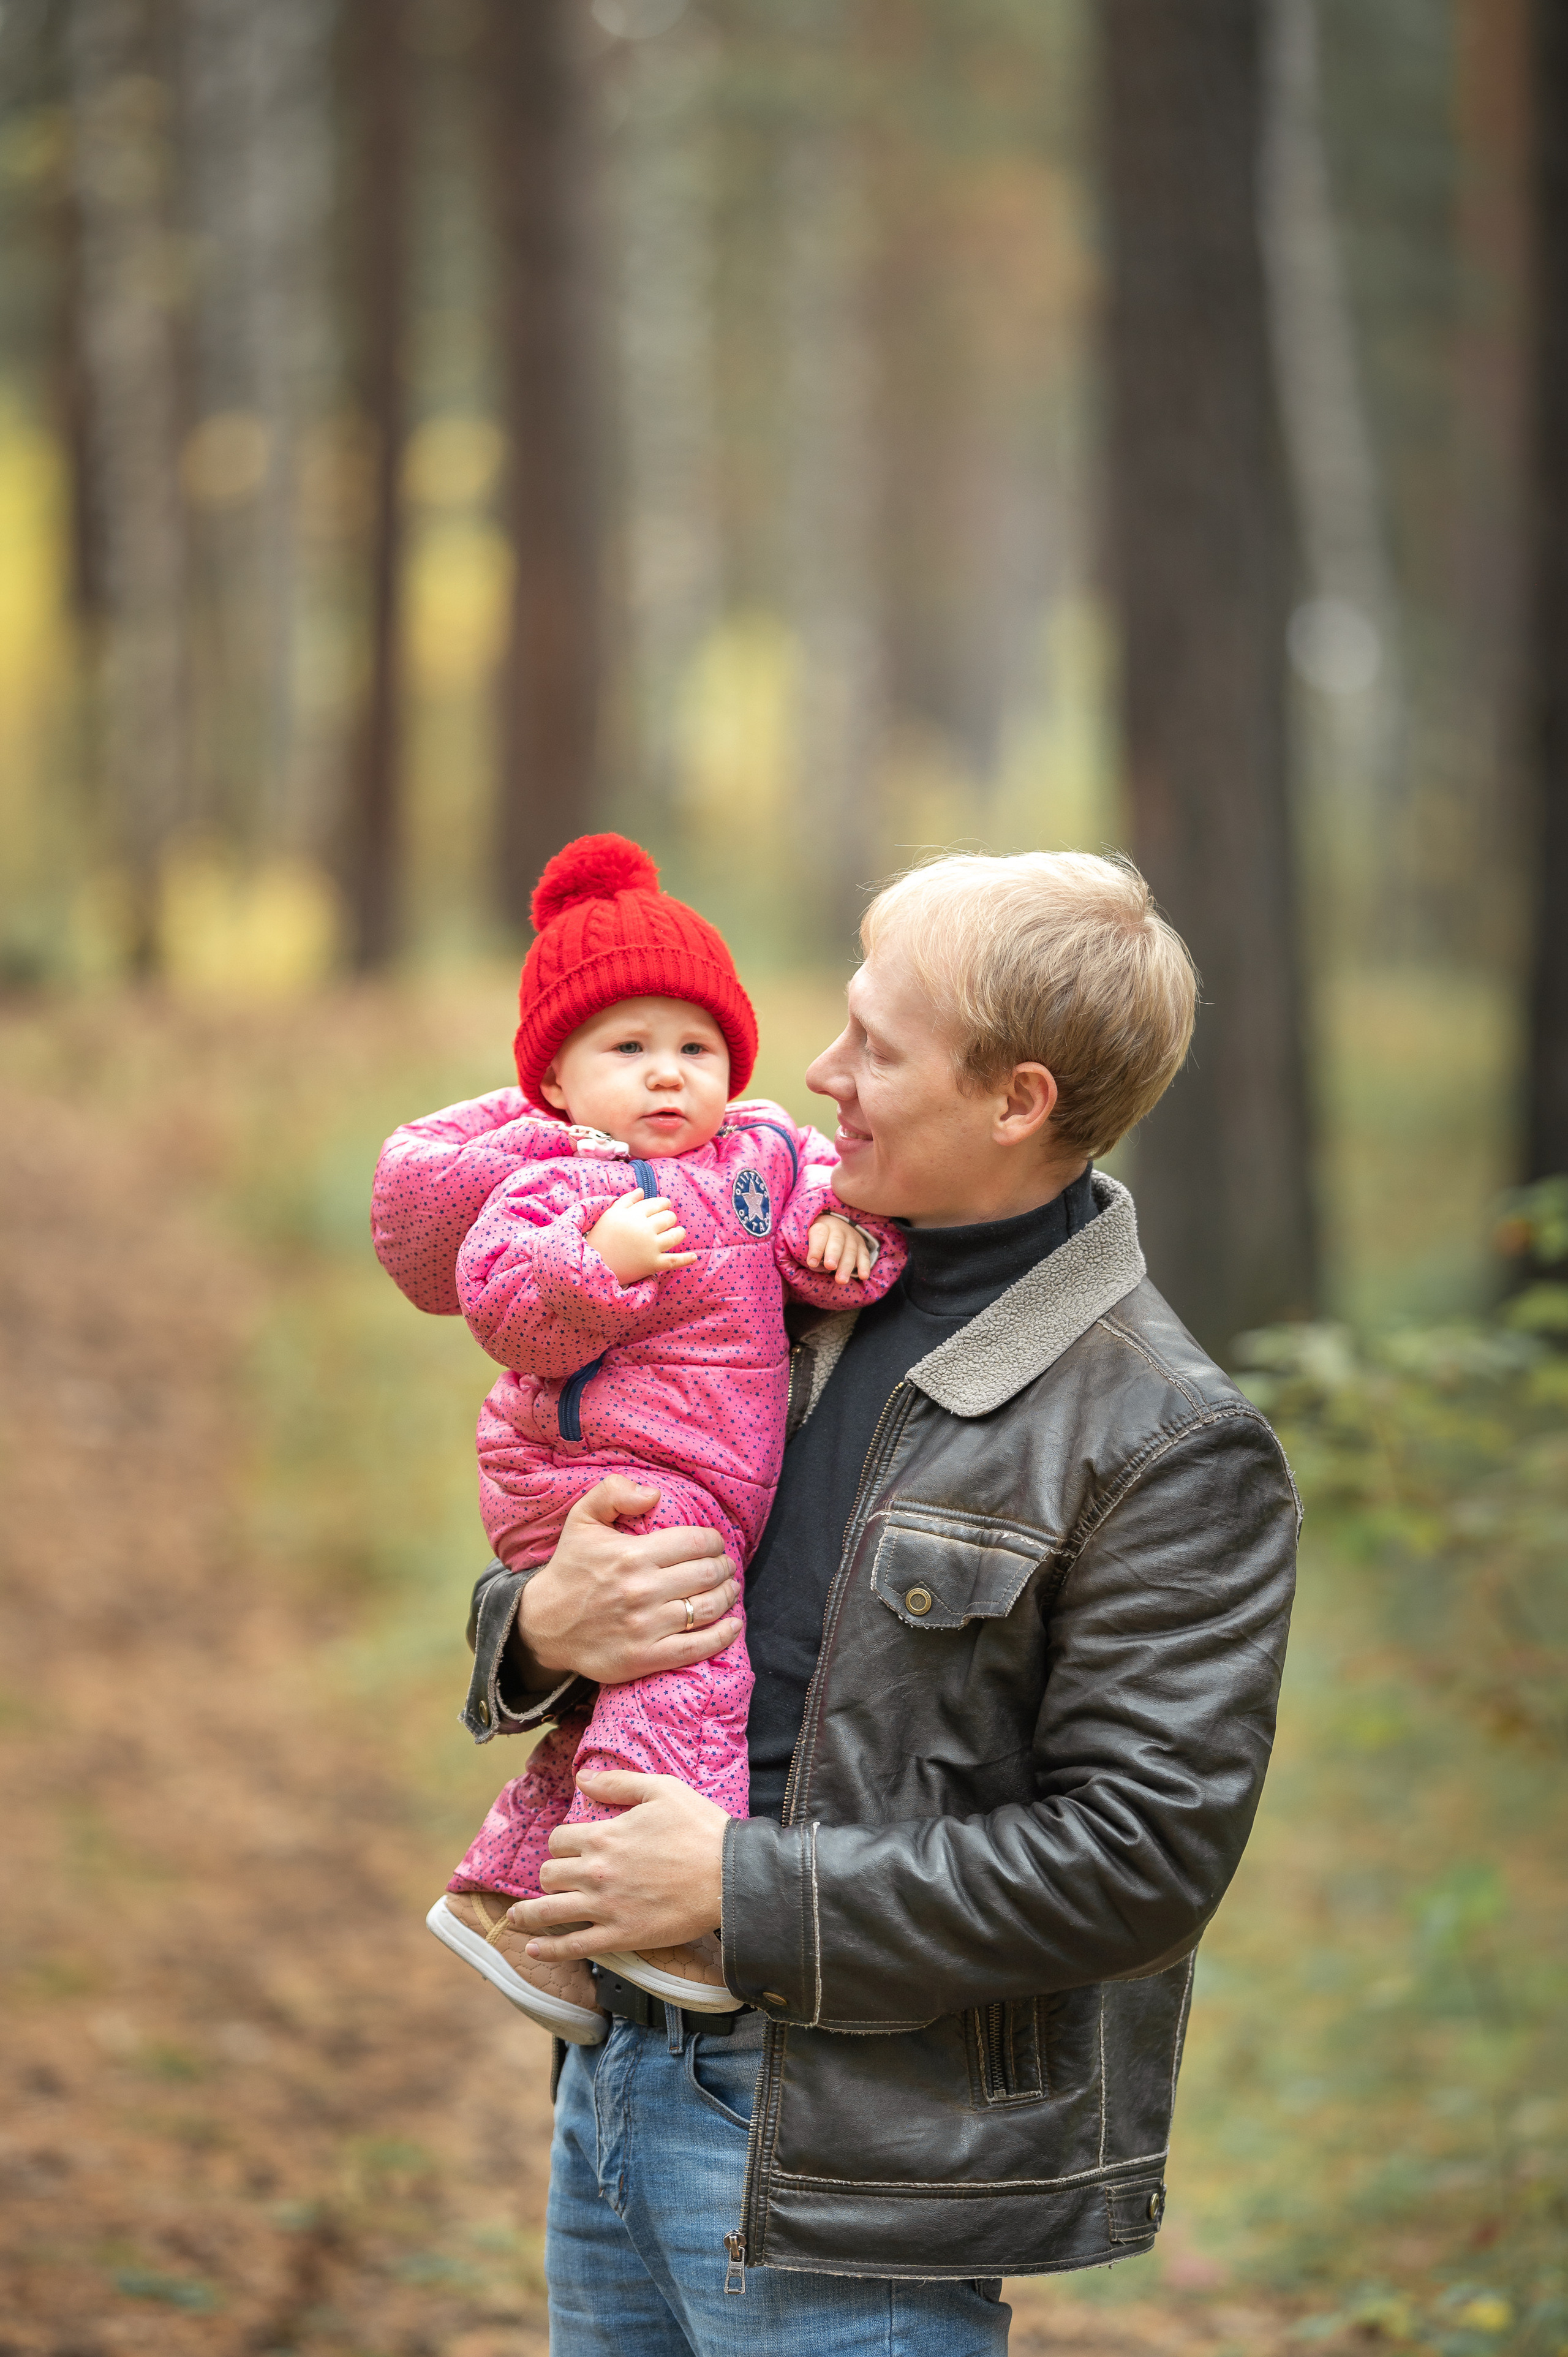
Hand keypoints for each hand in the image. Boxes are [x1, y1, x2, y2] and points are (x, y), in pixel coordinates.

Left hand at [509, 1771, 727, 1959]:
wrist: (730, 1876)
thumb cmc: (700, 1829)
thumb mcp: (661, 1790)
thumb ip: (617, 1783)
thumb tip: (581, 1777)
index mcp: (604, 1837)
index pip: (558, 1841)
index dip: (561, 1844)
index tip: (569, 1849)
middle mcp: (596, 1872)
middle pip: (548, 1875)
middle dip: (549, 1875)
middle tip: (556, 1881)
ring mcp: (605, 1907)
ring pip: (549, 1911)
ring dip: (528, 1915)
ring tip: (516, 1919)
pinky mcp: (620, 1936)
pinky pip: (573, 1946)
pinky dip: (549, 1950)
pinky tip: (534, 1949)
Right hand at [514, 1477, 740, 1686]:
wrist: (544, 1625)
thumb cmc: (570, 1568)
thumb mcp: (582, 1519)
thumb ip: (614, 1492)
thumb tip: (654, 1494)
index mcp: (632, 1555)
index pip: (696, 1543)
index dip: (714, 1541)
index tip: (715, 1543)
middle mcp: (641, 1591)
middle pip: (706, 1574)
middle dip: (723, 1567)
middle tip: (724, 1566)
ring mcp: (645, 1627)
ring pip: (707, 1609)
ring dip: (728, 1596)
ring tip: (729, 1589)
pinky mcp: (644, 1657)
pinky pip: (696, 1648)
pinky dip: (723, 1636)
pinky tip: (733, 1626)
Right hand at [585, 1192, 697, 1284]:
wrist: (593, 1265)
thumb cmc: (601, 1238)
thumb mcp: (610, 1214)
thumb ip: (627, 1200)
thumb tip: (642, 1191)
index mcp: (634, 1214)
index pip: (657, 1204)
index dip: (663, 1204)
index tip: (664, 1207)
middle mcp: (644, 1229)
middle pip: (669, 1218)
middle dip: (669, 1218)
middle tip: (667, 1222)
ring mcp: (650, 1247)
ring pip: (675, 1235)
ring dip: (679, 1233)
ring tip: (678, 1233)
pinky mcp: (653, 1264)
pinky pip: (674, 1260)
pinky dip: (686, 1259)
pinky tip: (694, 1256)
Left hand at [806, 1210, 875, 1285]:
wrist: (835, 1227)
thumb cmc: (818, 1238)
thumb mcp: (809, 1237)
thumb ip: (807, 1248)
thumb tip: (806, 1264)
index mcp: (823, 1226)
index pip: (820, 1234)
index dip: (816, 1248)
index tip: (812, 1263)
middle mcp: (839, 1230)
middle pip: (837, 1241)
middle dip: (833, 1254)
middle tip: (830, 1266)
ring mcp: (852, 1238)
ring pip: (850, 1251)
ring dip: (846, 1266)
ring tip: (841, 1280)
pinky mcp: (862, 1247)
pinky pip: (864, 1257)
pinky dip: (864, 1267)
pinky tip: (863, 1277)